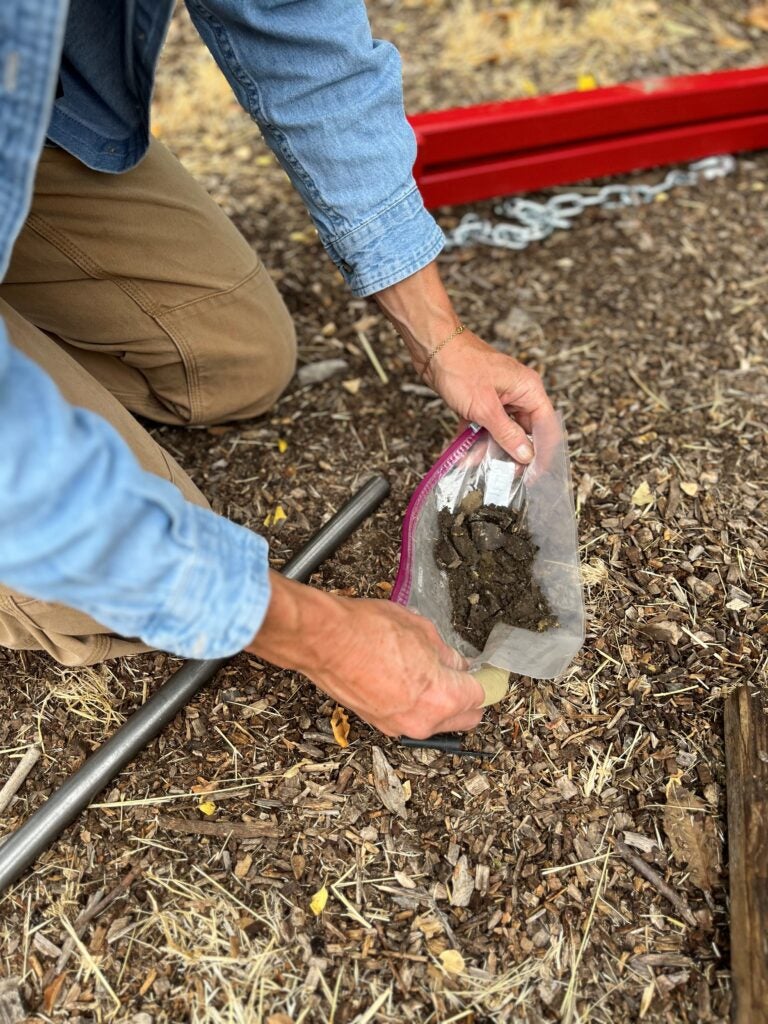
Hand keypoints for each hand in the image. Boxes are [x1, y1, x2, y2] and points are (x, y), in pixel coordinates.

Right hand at [246, 573, 483, 737]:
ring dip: (442, 703)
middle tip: (469, 674)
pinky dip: (417, 704)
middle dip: (471, 698)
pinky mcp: (377, 723)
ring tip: (434, 672)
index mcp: (441, 698)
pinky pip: (410, 718)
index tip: (493, 672)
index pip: (481, 695)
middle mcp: (422, 721)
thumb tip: (456, 664)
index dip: (490, 679)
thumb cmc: (367, 630)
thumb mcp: (421, 631)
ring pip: (436, 721)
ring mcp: (397, 726)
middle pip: (464, 718)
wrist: (322, 640)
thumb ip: (446, 653)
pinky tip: (410, 679)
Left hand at [423, 329, 553, 461]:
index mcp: (528, 389)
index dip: (542, 452)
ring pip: (500, 430)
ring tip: (478, 465)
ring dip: (489, 447)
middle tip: (504, 474)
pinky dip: (473, 438)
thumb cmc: (460, 366)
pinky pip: (482, 424)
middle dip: (512, 453)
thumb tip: (526, 454)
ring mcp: (497, 396)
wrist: (431, 346)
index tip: (534, 474)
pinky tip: (463, 454)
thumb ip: (507, 433)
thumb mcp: (485, 407)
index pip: (546, 426)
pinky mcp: (479, 400)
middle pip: (523, 430)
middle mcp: (517, 392)